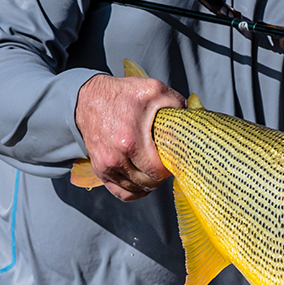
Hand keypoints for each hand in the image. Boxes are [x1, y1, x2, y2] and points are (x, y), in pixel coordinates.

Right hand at [74, 73, 185, 200]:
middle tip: (165, 162)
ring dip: (149, 184)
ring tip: (154, 169)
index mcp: (131, 141)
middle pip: (149, 183)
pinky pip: (122, 193)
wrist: (87, 98)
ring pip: (136, 190)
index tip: (173, 157)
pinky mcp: (100, 170)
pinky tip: (142, 182)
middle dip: (161, 175)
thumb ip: (178, 105)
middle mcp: (116, 157)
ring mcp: (106, 166)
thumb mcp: (154, 91)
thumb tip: (196, 119)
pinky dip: (135, 192)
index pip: (159, 171)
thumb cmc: (123, 95)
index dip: (170, 167)